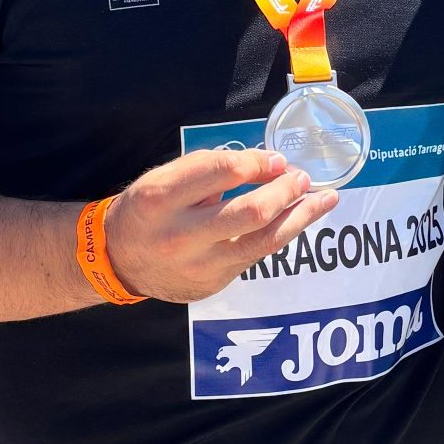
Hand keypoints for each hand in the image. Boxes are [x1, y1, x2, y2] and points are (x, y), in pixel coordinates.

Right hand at [102, 147, 335, 302]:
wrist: (119, 261)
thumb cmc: (148, 209)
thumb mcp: (163, 178)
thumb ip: (208, 169)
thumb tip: (266, 164)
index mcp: (160, 198)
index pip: (220, 172)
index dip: (257, 163)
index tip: (276, 159)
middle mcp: (179, 235)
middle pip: (249, 212)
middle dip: (286, 191)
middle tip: (303, 178)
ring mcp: (198, 265)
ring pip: (263, 242)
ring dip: (300, 218)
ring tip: (324, 200)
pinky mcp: (212, 284)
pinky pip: (256, 257)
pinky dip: (280, 235)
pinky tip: (298, 220)